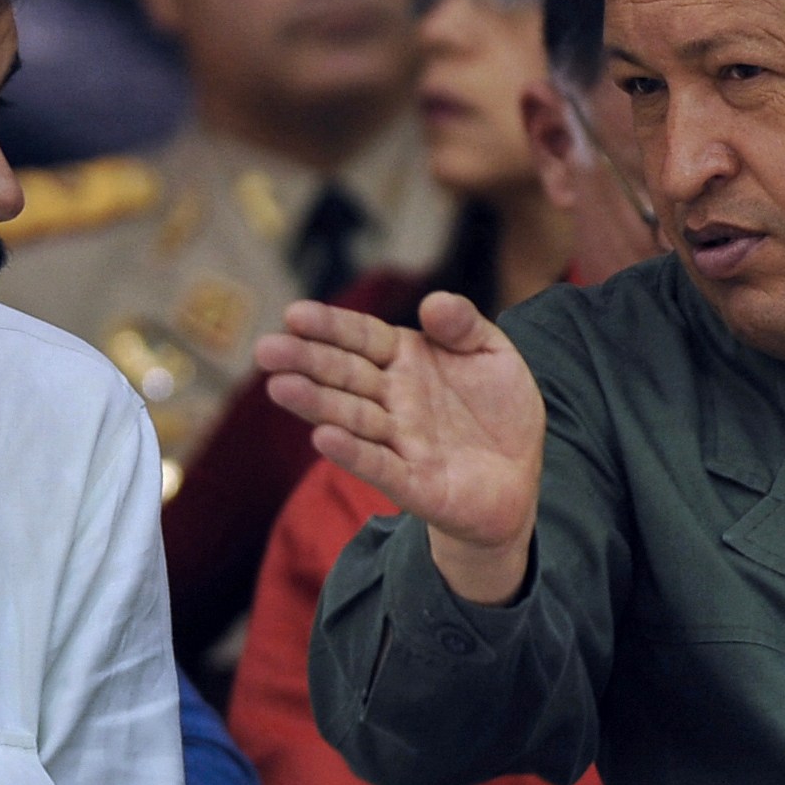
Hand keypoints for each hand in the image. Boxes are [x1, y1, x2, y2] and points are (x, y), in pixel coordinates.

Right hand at [255, 292, 543, 604]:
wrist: (517, 478)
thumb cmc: (497, 410)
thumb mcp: (493, 354)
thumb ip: (463, 325)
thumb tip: (433, 300)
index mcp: (406, 360)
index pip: (362, 337)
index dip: (330, 326)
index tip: (294, 314)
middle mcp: (394, 399)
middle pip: (345, 375)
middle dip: (306, 361)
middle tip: (266, 349)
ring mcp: (400, 441)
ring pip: (352, 418)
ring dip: (316, 404)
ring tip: (280, 388)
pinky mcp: (414, 484)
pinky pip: (380, 466)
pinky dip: (353, 453)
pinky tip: (323, 438)